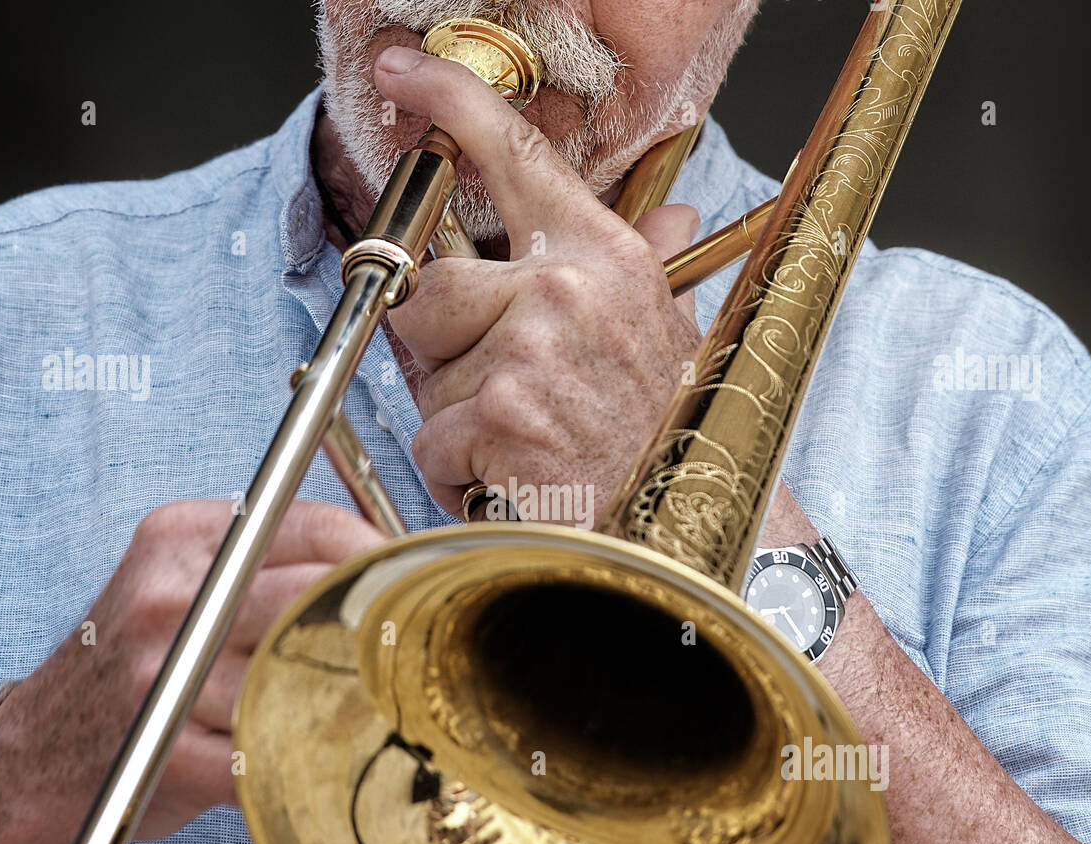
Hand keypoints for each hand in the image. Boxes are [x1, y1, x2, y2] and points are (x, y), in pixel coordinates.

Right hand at [0, 500, 383, 840]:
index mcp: (178, 539)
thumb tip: (383, 563)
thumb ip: (265, 563)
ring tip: (385, 697)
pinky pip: (274, 743)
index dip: (377, 553)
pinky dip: (316, 750)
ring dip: (356, 691)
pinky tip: (334, 748)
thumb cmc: (137, 665)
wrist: (39, 756)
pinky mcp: (170, 749)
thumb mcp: (181, 583)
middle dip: (378, 617)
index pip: (309, 525)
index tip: (411, 578)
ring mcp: (166, 675)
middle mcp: (168, 597)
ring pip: (303, 671)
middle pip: (316, 594)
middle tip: (413, 639)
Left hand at [373, 45, 703, 523]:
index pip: (519, 155)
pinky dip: (457, 473)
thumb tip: (670, 216)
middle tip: (503, 391)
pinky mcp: (500, 412)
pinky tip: (515, 479)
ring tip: (527, 443)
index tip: (404, 66)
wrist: (687, 530)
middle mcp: (565, 288)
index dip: (453, 99)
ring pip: (425, 376)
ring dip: (457, 422)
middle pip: (429, 290)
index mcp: (603, 257)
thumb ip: (641, 268)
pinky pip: (431, 439)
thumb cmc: (669, 435)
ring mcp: (530, 349)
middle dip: (442, 350)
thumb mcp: (662, 334)